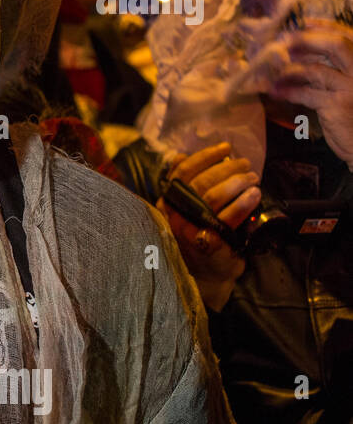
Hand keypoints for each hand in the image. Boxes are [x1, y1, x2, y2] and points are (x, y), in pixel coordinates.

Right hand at [156, 142, 259, 310]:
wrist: (207, 275)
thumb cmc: (199, 237)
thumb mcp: (185, 210)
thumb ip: (183, 186)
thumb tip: (180, 156)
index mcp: (168, 203)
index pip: (181, 173)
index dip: (203, 157)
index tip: (225, 149)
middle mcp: (175, 215)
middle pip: (199, 182)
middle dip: (225, 168)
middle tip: (245, 164)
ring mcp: (191, 229)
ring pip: (213, 196)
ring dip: (237, 182)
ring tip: (252, 177)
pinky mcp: (209, 242)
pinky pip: (228, 217)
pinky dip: (243, 203)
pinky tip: (255, 194)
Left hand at [268, 27, 352, 167]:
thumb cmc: (352, 114)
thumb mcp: (346, 86)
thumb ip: (332, 69)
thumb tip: (298, 52)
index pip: (348, 37)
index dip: (325, 27)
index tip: (303, 22)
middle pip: (336, 46)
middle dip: (307, 39)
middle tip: (283, 41)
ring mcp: (352, 87)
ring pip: (316, 70)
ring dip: (289, 69)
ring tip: (270, 71)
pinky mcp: (338, 104)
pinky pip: (308, 93)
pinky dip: (289, 91)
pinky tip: (275, 91)